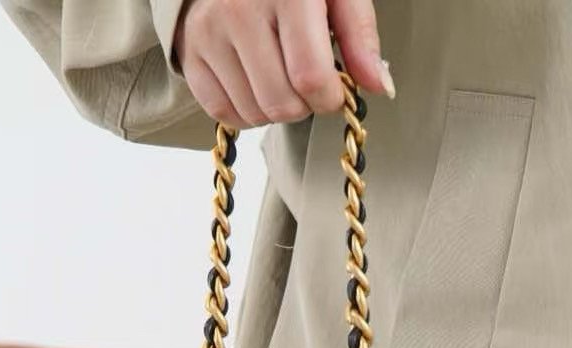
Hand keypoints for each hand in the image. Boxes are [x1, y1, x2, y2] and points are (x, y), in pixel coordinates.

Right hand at [173, 0, 393, 128]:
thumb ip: (360, 36)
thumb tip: (380, 85)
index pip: (310, 77)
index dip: (329, 97)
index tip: (334, 88)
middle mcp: (240, 9)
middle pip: (282, 103)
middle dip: (304, 105)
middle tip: (305, 80)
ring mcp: (209, 32)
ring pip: (254, 113)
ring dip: (275, 109)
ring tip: (279, 75)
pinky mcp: (190, 52)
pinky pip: (224, 114)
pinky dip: (247, 111)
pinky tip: (255, 82)